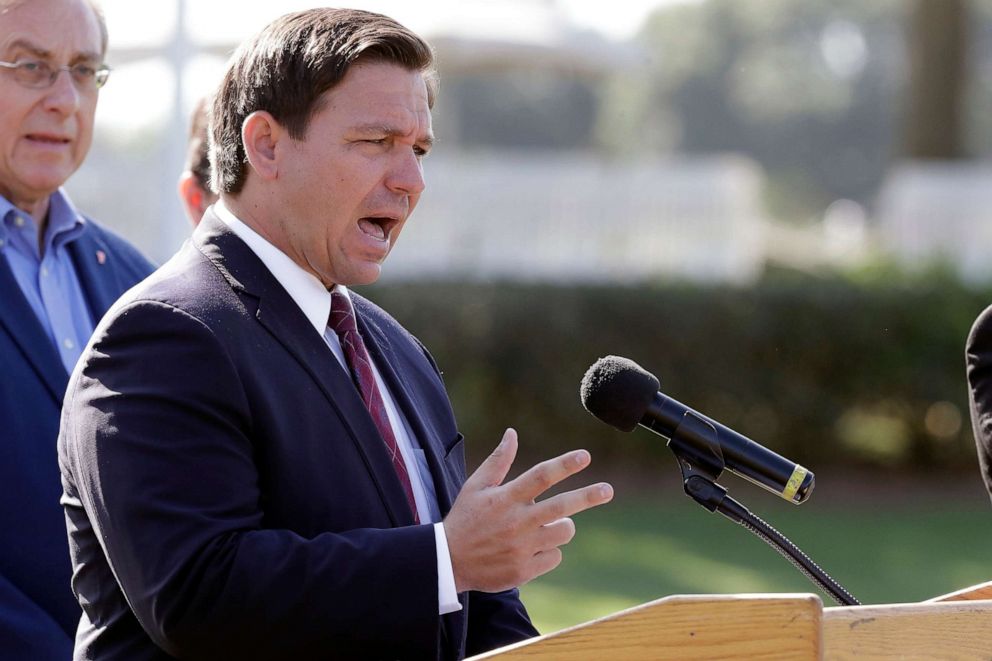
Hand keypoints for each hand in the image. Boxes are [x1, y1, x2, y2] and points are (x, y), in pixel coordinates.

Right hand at [443, 428, 613, 592]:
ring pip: (564, 533)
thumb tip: (512, 433)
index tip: (585, 456)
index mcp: (506, 498)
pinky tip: (531, 549)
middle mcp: (516, 522)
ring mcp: (522, 548)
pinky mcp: (524, 570)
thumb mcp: (475, 486)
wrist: (448, 563)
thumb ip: (498, 461)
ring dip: (563, 526)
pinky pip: (555, 556)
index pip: (540, 477)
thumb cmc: (465, 519)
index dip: (564, 465)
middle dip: (588, 496)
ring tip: (546, 525)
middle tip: (608, 490)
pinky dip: (549, 551)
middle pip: (562, 507)